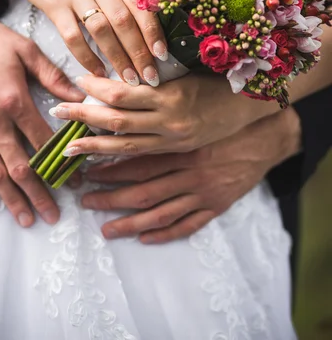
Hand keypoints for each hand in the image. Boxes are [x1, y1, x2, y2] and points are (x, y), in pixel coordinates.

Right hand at [0, 0, 83, 226]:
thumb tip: (78, 95)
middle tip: (53, 214)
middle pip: (21, 166)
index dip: (62, 162)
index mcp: (15, 101)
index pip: (44, 141)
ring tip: (26, 220)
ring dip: (12, 198)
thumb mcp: (25, 50)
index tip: (76, 179)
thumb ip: (52, 75)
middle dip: (39, 193)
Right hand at [19, 0, 166, 85]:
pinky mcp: (54, 5)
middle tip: (150, 77)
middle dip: (139, 52)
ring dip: (118, 58)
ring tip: (129, 79)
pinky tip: (97, 72)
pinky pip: (73, 37)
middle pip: (124, 21)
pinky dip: (87, 57)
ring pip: (102, 31)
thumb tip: (150, 26)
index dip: (154, 31)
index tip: (163, 55)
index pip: (141, 4)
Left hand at [51, 72, 277, 156]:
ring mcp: (177, 146)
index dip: (95, 88)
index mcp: (171, 96)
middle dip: (83, 118)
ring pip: (127, 152)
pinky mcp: (184, 161)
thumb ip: (153, 78)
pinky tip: (107, 184)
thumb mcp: (185, 74)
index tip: (74, 81)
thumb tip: (116, 76)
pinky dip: (126, 178)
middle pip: (117, 123)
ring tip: (68, 151)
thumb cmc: (218, 84)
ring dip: (94, 152)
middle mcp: (170, 123)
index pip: (122, 93)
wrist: (252, 108)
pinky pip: (151, 174)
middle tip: (56, 112)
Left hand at [81, 107, 301, 242]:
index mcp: (181, 148)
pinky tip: (145, 238)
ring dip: (131, 223)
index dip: (111, 169)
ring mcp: (203, 193)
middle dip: (111, 198)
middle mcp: (189, 173)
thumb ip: (163, 121)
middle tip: (86, 201)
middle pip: (143, 191)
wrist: (265, 136)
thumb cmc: (225, 120)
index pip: (138, 162)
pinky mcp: (217, 206)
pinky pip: (188, 225)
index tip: (88, 171)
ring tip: (106, 229)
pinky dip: (166, 233)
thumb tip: (128, 119)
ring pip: (161, 214)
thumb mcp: (193, 113)